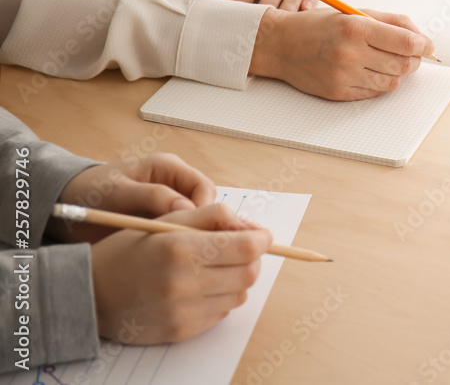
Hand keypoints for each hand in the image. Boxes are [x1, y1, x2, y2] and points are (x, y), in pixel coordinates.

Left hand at [50, 154, 215, 243]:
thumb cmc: (89, 191)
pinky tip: (168, 256)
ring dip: (190, 237)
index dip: (204, 209)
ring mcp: (169, 203)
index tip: (193, 231)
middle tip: (188, 247)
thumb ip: (151, 196)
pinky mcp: (161, 221)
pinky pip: (179, 233)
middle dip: (201, 226)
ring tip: (177, 253)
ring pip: (196, 222)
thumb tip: (186, 206)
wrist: (66, 205)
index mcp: (168, 168)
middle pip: (205, 206)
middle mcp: (174, 184)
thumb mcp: (118, 192)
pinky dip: (178, 244)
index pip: (204, 187)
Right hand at [90, 204, 271, 343]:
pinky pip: (221, 314)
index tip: (260, 235)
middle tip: (236, 250)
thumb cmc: (130, 249)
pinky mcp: (182, 331)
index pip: (247, 246)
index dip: (261, 238)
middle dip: (250, 258)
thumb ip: (214, 215)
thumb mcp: (168, 220)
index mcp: (181, 248)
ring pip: (240, 294)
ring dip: (235, 279)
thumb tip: (253, 228)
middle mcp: (184, 282)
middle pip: (250, 272)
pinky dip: (218, 299)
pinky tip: (197, 288)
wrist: (90, 292)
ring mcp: (184, 311)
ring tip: (212, 269)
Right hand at [249, 7, 434, 100]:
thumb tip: (421, 37)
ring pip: (392, 82)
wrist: (281, 45)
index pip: (406, 42)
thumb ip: (390, 21)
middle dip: (414, 59)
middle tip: (411, 53)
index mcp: (356, 28)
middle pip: (404, 65)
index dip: (423, 45)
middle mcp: (350, 53)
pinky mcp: (339, 93)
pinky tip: (369, 70)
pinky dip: (379, 82)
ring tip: (386, 60)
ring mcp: (344, 76)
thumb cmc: (319, 26)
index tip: (427, 45)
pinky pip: (374, 92)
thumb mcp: (354, 13)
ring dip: (397, 72)